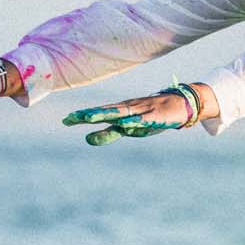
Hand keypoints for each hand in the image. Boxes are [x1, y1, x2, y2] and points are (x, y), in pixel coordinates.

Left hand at [61, 91, 193, 145]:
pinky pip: (142, 119)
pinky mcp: (154, 116)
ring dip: (104, 114)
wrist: (179, 106)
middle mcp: (127, 108)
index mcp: (119, 111)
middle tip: (71, 117)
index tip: (65, 120)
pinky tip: (123, 123)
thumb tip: (87, 138)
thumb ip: (107, 133)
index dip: (82, 117)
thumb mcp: (126, 128)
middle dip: (89, 114)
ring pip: (120, 113)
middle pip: (105, 111)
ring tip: (89, 117)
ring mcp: (140, 111)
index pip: (98, 113)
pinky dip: (132, 120)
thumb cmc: (148, 117)